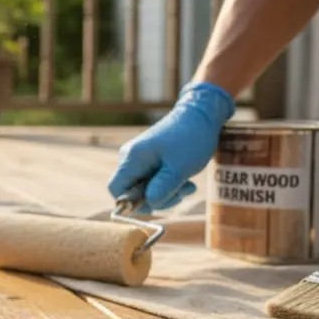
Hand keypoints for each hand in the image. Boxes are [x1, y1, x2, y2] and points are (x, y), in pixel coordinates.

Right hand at [106, 82, 236, 212]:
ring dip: (167, 192)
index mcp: (132, 158)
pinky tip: (185, 180)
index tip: (156, 202)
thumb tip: (149, 204)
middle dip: (157, 198)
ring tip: (188, 185)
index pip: (116, 189)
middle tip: (182, 193)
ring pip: (145, 187)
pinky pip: (153, 179)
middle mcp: (130, 157)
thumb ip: (161, 190)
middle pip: (132, 191)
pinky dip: (168, 183)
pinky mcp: (150, 157)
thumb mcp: (179, 169)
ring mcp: (140, 157)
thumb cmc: (191, 139)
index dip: (131, 203)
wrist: (201, 113)